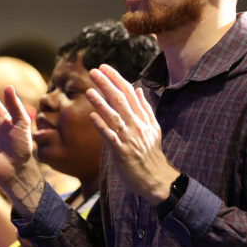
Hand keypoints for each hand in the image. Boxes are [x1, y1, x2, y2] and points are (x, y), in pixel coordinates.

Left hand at [86, 65, 177, 203]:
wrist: (157, 179)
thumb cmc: (151, 154)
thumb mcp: (153, 128)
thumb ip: (145, 108)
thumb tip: (139, 89)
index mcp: (143, 118)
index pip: (129, 93)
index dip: (116, 78)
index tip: (104, 67)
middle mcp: (137, 125)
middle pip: (121, 100)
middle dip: (107, 84)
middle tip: (93, 71)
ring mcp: (130, 138)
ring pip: (114, 116)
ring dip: (101, 102)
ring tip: (89, 90)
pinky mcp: (122, 152)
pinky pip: (110, 136)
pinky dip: (101, 125)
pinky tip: (92, 116)